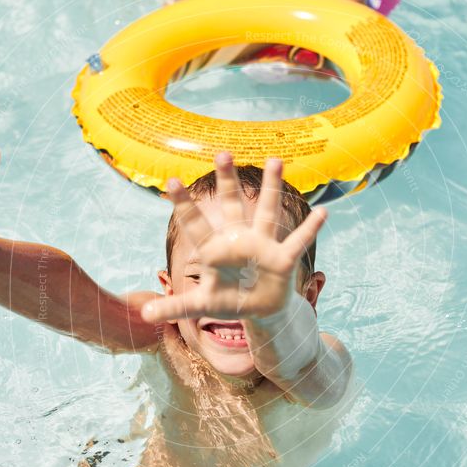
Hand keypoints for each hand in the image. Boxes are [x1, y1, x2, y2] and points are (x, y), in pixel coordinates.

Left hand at [141, 152, 325, 322]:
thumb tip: (143, 313)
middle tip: (222, 152)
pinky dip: (311, 229)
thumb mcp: (199, 305)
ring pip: (266, 212)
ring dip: (272, 188)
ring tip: (276, 160)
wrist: (258, 311)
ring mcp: (261, 246)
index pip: (196, 224)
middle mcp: (238, 239)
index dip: (184, 204)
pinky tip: (323, 213)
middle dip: (227, 181)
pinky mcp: (282, 259)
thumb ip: (174, 306)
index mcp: (214, 249)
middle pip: (231, 205)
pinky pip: (298, 242)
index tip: (170, 182)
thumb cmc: (227, 301)